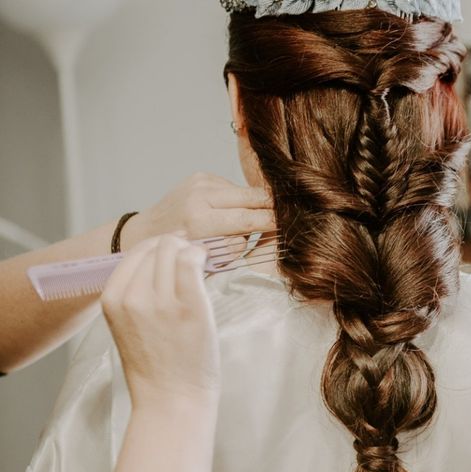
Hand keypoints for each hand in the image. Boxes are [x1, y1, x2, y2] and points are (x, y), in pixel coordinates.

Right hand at [100, 232, 219, 408]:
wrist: (171, 399)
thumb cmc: (155, 365)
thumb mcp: (130, 324)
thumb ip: (138, 292)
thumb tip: (165, 254)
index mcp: (112, 300)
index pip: (135, 253)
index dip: (157, 249)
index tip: (173, 257)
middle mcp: (132, 296)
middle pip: (156, 246)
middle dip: (176, 247)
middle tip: (190, 262)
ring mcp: (160, 300)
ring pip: (173, 249)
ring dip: (189, 250)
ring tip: (199, 265)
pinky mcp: (189, 305)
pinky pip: (190, 261)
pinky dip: (200, 256)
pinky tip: (206, 264)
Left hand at [121, 172, 274, 255]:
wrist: (145, 232)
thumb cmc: (178, 254)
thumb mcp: (206, 260)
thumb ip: (236, 248)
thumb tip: (267, 235)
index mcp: (199, 221)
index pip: (247, 219)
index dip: (272, 223)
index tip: (289, 227)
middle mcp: (200, 196)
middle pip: (252, 198)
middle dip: (272, 208)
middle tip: (289, 217)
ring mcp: (201, 181)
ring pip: (245, 191)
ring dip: (255, 205)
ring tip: (256, 221)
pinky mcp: (202, 175)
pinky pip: (233, 187)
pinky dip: (239, 200)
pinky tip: (232, 211)